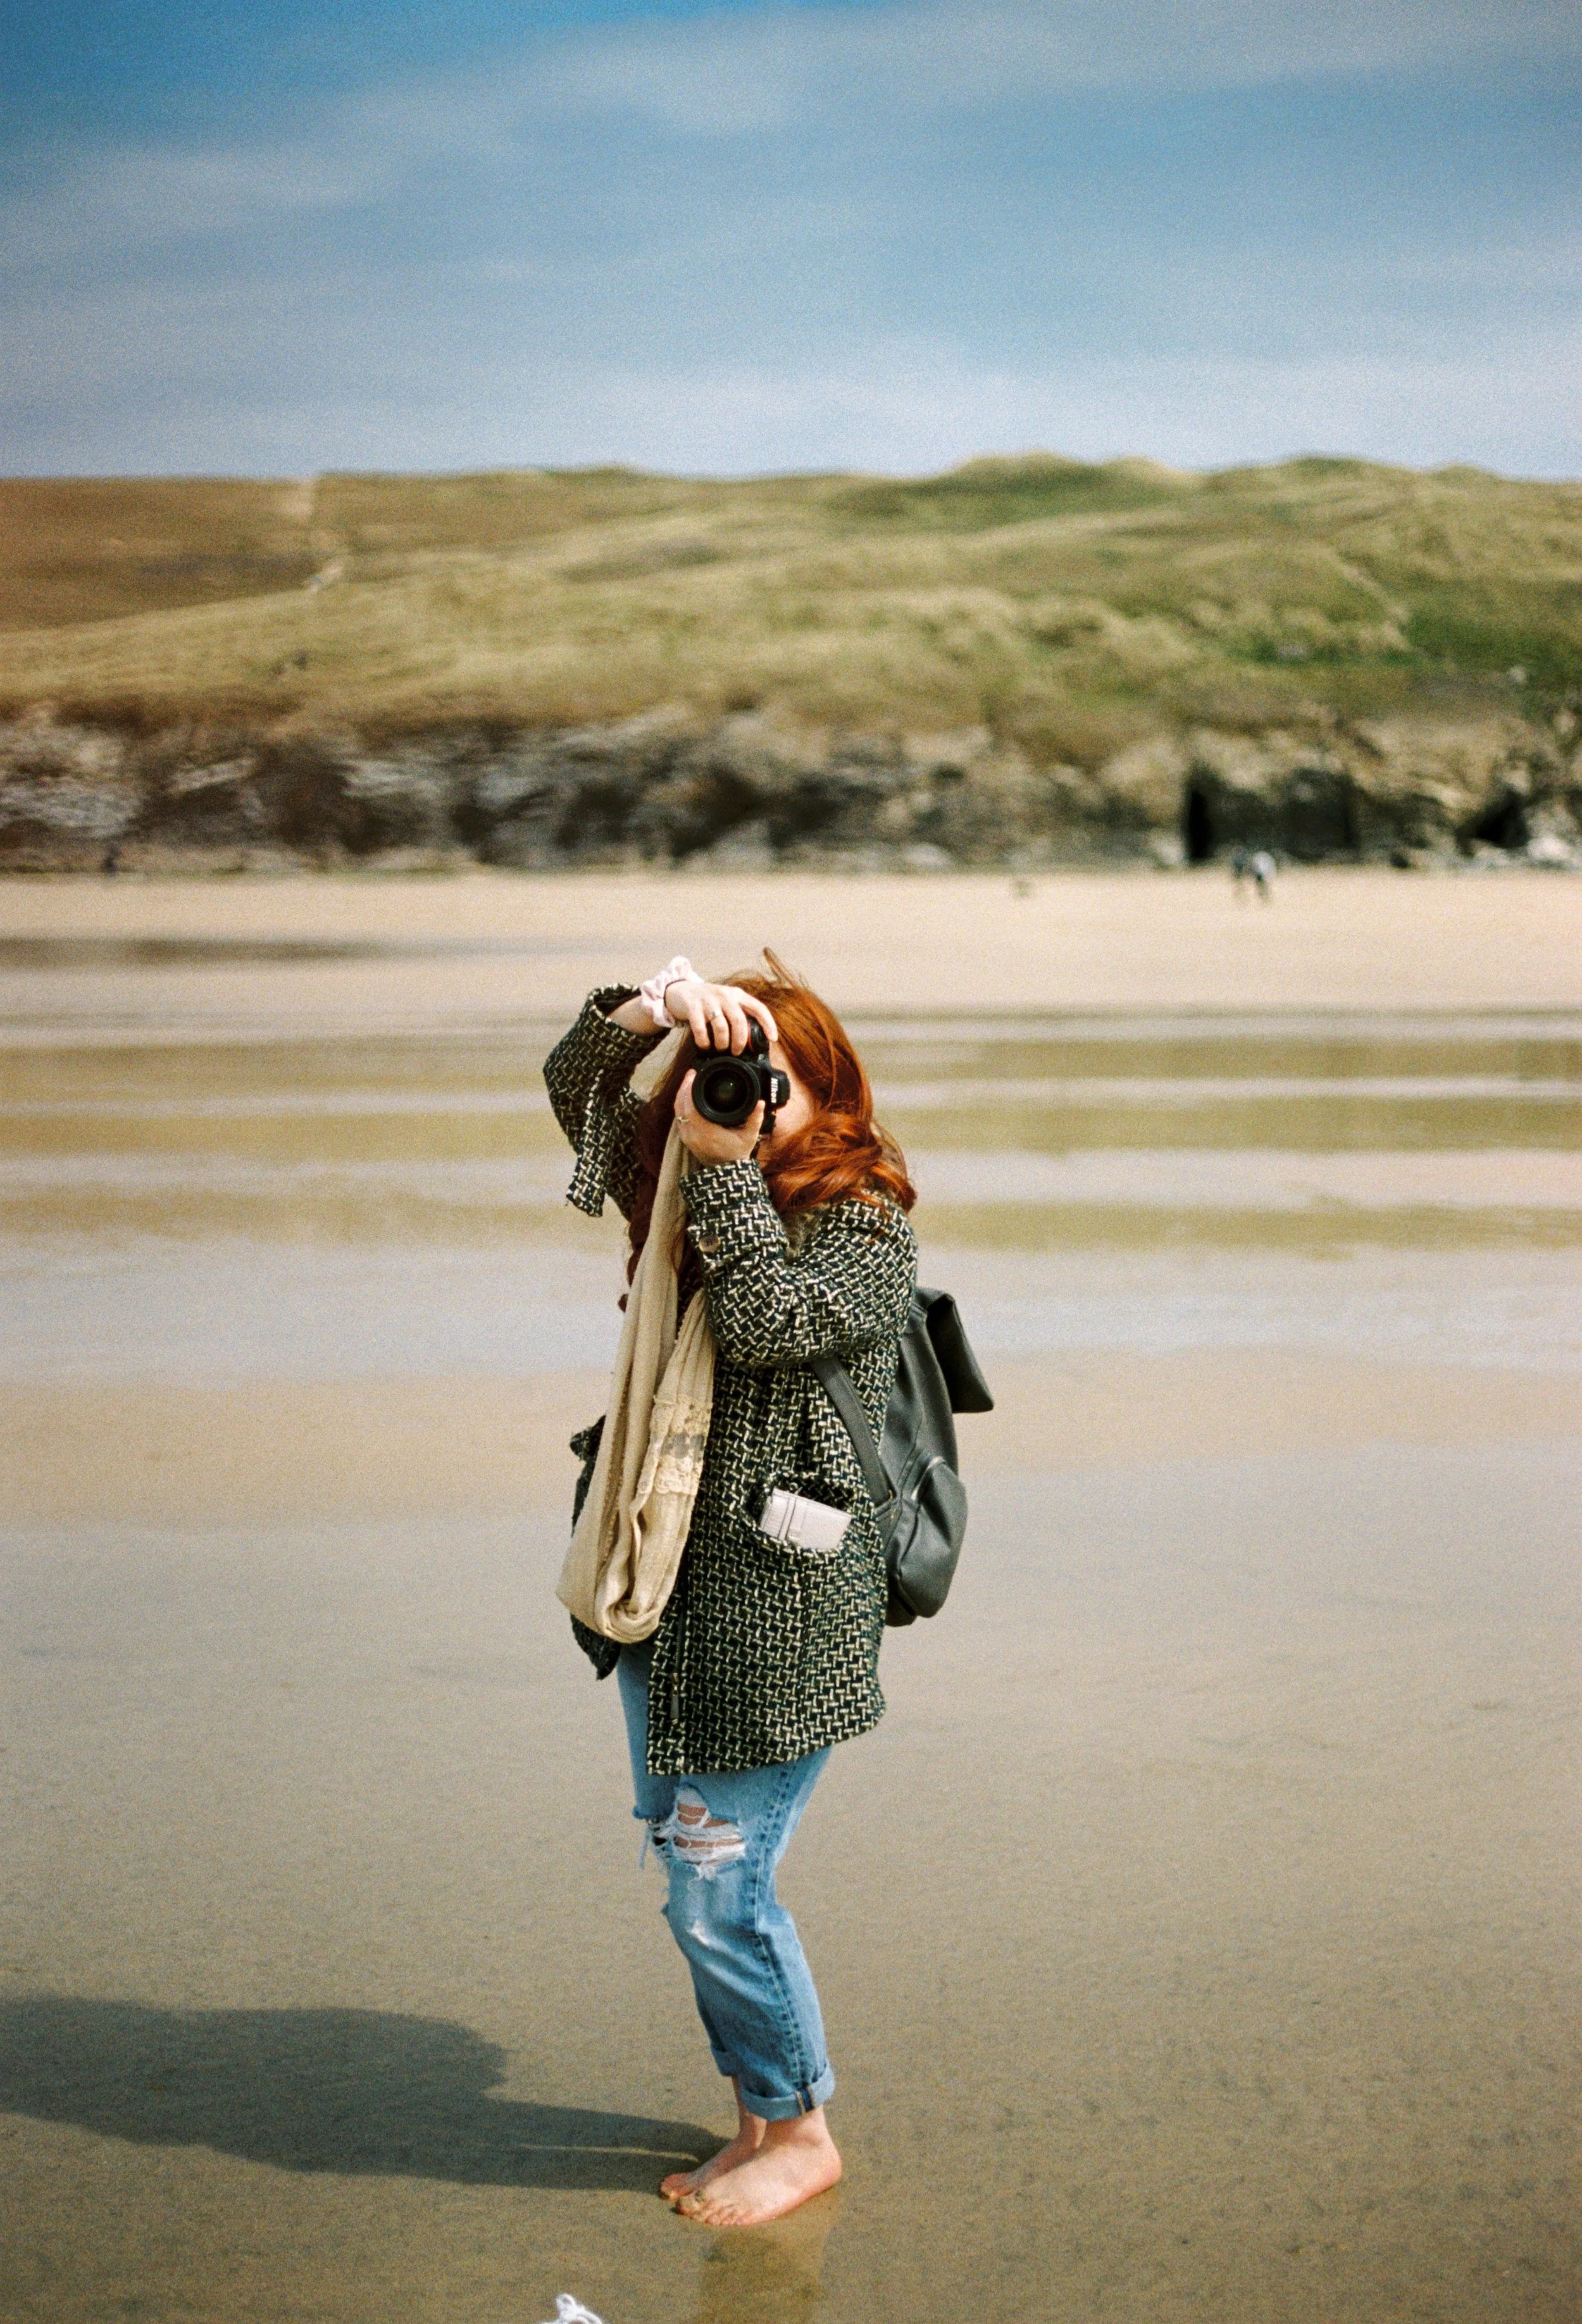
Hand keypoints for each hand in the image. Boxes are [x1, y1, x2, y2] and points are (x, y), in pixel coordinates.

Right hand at [663, 977, 777, 1054]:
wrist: (680, 991)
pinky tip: (704, 1045)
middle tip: (737, 1051)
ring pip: (721, 1026)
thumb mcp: (726, 1003)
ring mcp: (708, 1000)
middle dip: (740, 1041)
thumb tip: (752, 1041)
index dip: (768, 1024)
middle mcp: (725, 995)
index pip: (758, 1008)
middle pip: (739, 1020)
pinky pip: (701, 1029)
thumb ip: (738, 1015)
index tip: (773, 1039)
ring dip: (722, 1043)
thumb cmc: (708, 1002)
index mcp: (737, 995)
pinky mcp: (693, 1007)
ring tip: (719, 1048)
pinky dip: (704, 1042)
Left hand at [674, 1069, 763, 1165]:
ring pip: (677, 1111)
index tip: (695, 1075)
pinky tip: (687, 1095)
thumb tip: (760, 1102)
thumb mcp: (749, 1137)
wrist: (726, 1173)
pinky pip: (679, 1117)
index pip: (690, 1106)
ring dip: (681, 1094)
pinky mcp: (685, 1138)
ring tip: (689, 1081)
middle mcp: (692, 1135)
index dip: (689, 1088)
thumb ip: (755, 1119)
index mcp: (705, 1132)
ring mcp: (686, 1137)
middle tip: (692, 1073)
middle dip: (684, 1087)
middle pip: (680, 1105)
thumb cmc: (737, 1155)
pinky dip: (681, 1104)